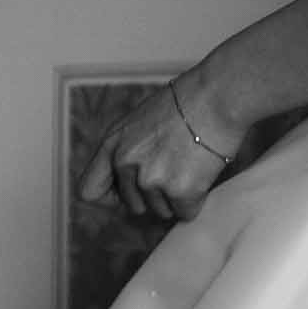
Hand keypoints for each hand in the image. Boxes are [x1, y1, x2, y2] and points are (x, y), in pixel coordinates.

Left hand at [77, 78, 236, 223]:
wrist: (218, 96)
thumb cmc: (188, 101)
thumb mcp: (141, 120)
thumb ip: (129, 149)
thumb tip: (131, 179)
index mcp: (113, 144)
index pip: (89, 191)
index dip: (111, 196)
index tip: (129, 193)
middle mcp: (125, 163)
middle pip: (132, 205)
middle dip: (153, 196)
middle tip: (175, 171)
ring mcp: (151, 179)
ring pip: (161, 211)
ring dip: (177, 197)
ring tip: (192, 166)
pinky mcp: (179, 191)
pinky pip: (186, 213)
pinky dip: (197, 200)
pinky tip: (204, 174)